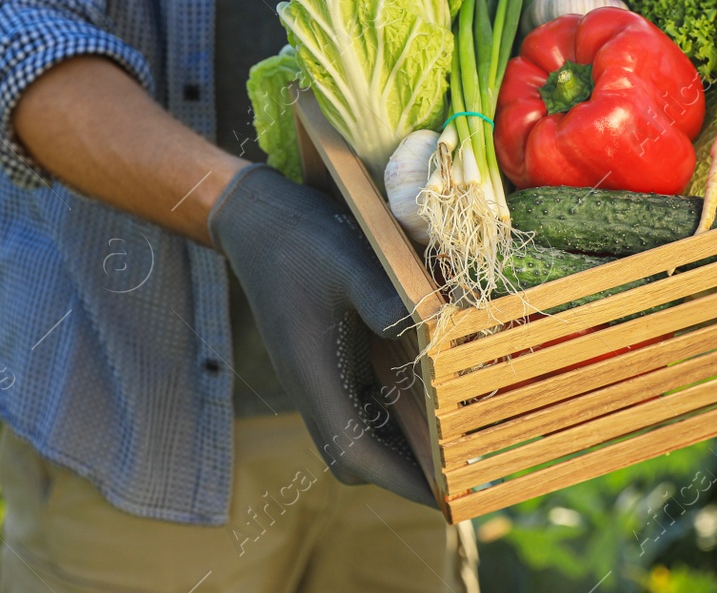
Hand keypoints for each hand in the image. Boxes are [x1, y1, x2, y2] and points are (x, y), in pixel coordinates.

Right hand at [208, 165, 435, 507]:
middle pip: (356, 458)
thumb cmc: (301, 240)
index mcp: (313, 378)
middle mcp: (313, 386)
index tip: (448, 498)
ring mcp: (317, 374)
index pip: (358, 457)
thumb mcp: (348, 261)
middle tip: (459, 472)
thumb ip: (383, 298)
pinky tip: (428, 392)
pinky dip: (393, 411)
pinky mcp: (324, 357)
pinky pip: (360, 402)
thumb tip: (427, 331)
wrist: (257, 218)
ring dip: (400, 443)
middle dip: (405, 473)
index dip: (404, 482)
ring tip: (452, 442)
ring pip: (359, 433)